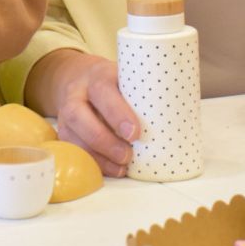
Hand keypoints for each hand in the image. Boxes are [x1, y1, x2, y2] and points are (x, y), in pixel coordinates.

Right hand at [32, 48, 138, 177]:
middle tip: (127, 155)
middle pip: (79, 116)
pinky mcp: (63, 131)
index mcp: (97, 76)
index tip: (135, 134)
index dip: (117, 114)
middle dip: (104, 140)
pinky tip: (110, 169)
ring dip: (97, 156)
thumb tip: (181, 114)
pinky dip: (92, 162)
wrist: (80, 78)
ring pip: (72, 136)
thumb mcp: (128, 79)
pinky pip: (72, 149)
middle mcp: (76, 93)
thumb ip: (145, 94)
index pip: (102, 92)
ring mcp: (65, 113)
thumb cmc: (116, 83)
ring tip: (121, 167)